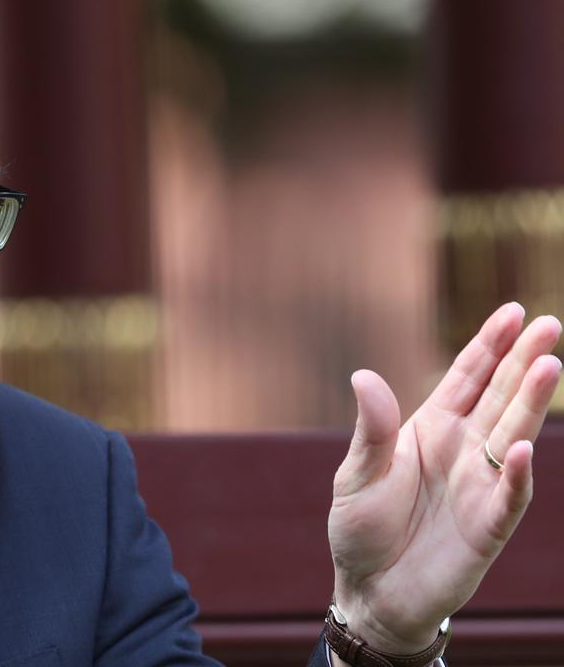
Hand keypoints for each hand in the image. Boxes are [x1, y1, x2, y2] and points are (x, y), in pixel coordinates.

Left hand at [327, 302, 561, 653]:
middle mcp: (463, 450)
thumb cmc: (362, 528)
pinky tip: (524, 447)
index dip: (489, 345)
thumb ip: (371, 428)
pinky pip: (507, 495)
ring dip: (530, 404)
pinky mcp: (487, 526)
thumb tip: (363, 376)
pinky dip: (516, 473)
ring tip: (549, 366)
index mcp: (431, 428)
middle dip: (523, 361)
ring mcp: (480, 485)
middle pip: (499, 397)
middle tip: (550, 325)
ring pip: (513, 435)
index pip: (466, 379)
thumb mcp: (357, 473)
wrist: (370, 590)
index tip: (514, 311)